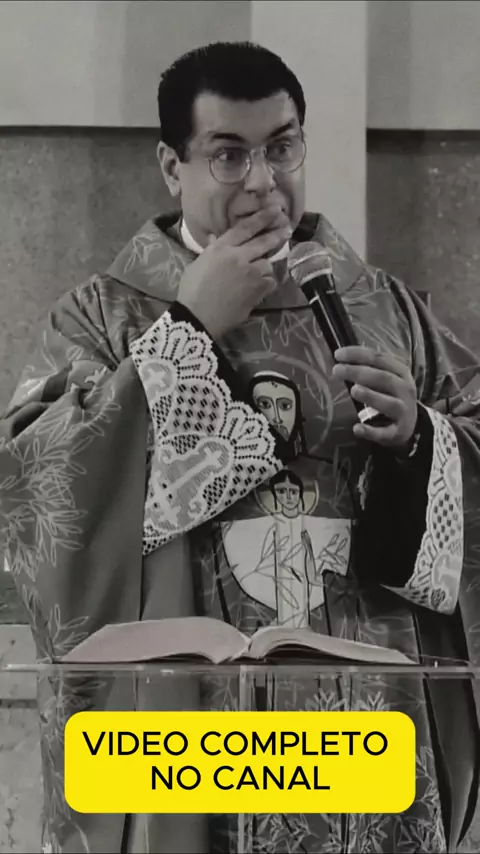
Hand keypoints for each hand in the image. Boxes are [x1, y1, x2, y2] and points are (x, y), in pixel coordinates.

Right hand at [177, 206, 291, 338]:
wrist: (198, 316)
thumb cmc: (192, 290)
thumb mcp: (198, 264)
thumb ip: (211, 250)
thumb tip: (216, 239)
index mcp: (221, 248)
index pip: (245, 227)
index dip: (262, 217)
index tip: (275, 210)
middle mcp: (239, 257)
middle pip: (263, 242)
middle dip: (276, 234)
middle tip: (287, 229)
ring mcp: (250, 274)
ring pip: (267, 264)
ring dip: (265, 266)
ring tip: (258, 273)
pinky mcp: (257, 290)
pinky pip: (269, 282)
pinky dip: (266, 283)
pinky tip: (259, 287)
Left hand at [332, 347, 417, 448]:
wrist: (409, 424)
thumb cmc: (391, 395)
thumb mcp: (386, 378)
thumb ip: (368, 368)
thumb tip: (341, 358)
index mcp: (401, 372)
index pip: (380, 359)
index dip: (358, 355)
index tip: (338, 354)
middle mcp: (405, 390)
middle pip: (383, 378)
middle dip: (359, 372)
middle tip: (337, 370)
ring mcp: (403, 412)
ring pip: (390, 403)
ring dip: (371, 396)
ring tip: (353, 390)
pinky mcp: (397, 432)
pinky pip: (385, 433)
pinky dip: (371, 431)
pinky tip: (357, 428)